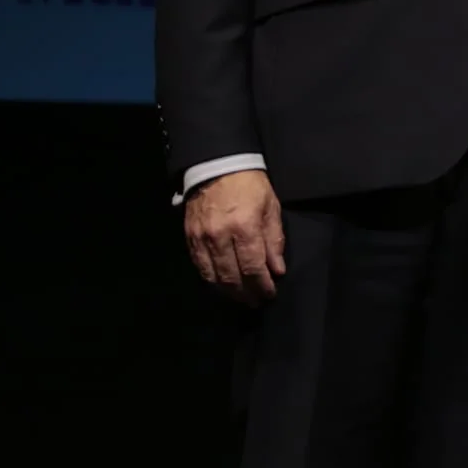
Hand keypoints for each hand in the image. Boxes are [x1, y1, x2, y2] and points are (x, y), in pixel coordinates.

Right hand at [184, 169, 285, 306]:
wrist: (217, 166)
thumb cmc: (250, 185)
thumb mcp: (270, 207)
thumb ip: (274, 239)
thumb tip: (277, 269)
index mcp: (244, 227)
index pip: (253, 267)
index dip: (262, 285)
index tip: (269, 294)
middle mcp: (221, 236)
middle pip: (232, 276)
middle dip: (246, 293)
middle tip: (255, 302)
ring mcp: (202, 238)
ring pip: (213, 276)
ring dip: (228, 291)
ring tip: (240, 298)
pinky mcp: (190, 237)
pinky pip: (200, 266)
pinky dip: (211, 280)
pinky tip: (221, 285)